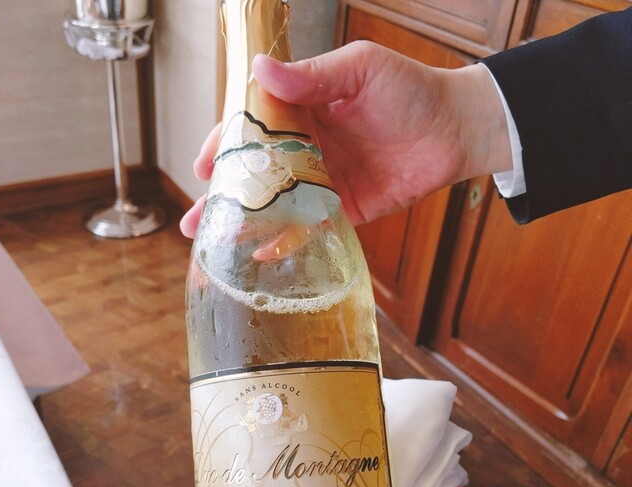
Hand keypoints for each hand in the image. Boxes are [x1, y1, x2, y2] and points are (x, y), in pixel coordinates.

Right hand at [180, 41, 511, 237]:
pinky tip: (261, 254)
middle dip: (224, 197)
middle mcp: (307, 148)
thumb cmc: (410, 89)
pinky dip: (286, 242)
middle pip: (256, 174)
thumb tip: (261, 71)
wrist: (454, 128)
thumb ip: (312, 76)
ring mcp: (323, 182)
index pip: (252, 128)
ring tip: (214, 243)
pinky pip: (310, 228)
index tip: (204, 166)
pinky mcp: (344, 209)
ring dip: (246, 225)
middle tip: (194, 219)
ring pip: (276, 206)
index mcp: (303, 110)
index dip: (226, 146)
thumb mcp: (358, 69)